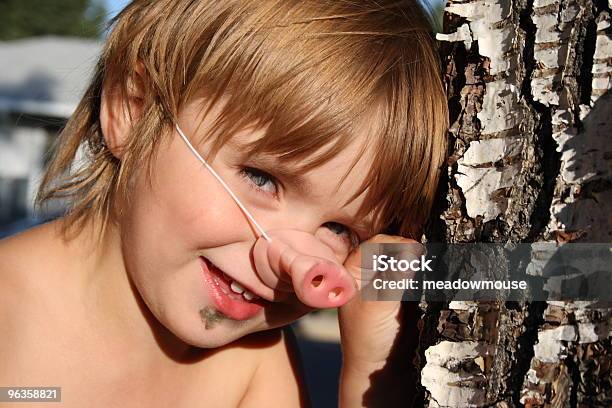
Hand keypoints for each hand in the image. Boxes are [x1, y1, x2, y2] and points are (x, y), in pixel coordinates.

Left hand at [338, 234, 423, 406]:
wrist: (382, 368)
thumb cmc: (368, 338)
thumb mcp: (377, 306)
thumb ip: (393, 279)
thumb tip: (411, 252)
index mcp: (356, 269)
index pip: (377, 244)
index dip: (396, 244)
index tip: (415, 251)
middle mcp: (373, 270)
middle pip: (395, 247)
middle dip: (412, 248)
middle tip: (429, 255)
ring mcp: (392, 279)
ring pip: (410, 259)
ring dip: (424, 259)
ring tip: (437, 263)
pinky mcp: (409, 291)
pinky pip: (421, 274)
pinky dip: (430, 272)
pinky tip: (439, 274)